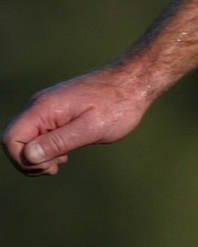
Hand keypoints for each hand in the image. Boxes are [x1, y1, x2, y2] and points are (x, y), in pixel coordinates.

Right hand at [4, 64, 149, 175]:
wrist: (135, 80)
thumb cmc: (118, 104)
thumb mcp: (91, 128)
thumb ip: (59, 142)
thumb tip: (29, 156)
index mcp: (44, 108)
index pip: (10, 139)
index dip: (23, 160)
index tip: (51, 166)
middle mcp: (40, 105)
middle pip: (15, 139)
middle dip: (30, 160)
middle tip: (57, 166)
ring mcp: (48, 106)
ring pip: (27, 137)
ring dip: (40, 155)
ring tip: (64, 159)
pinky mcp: (58, 109)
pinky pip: (40, 132)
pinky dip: (48, 146)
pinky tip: (66, 152)